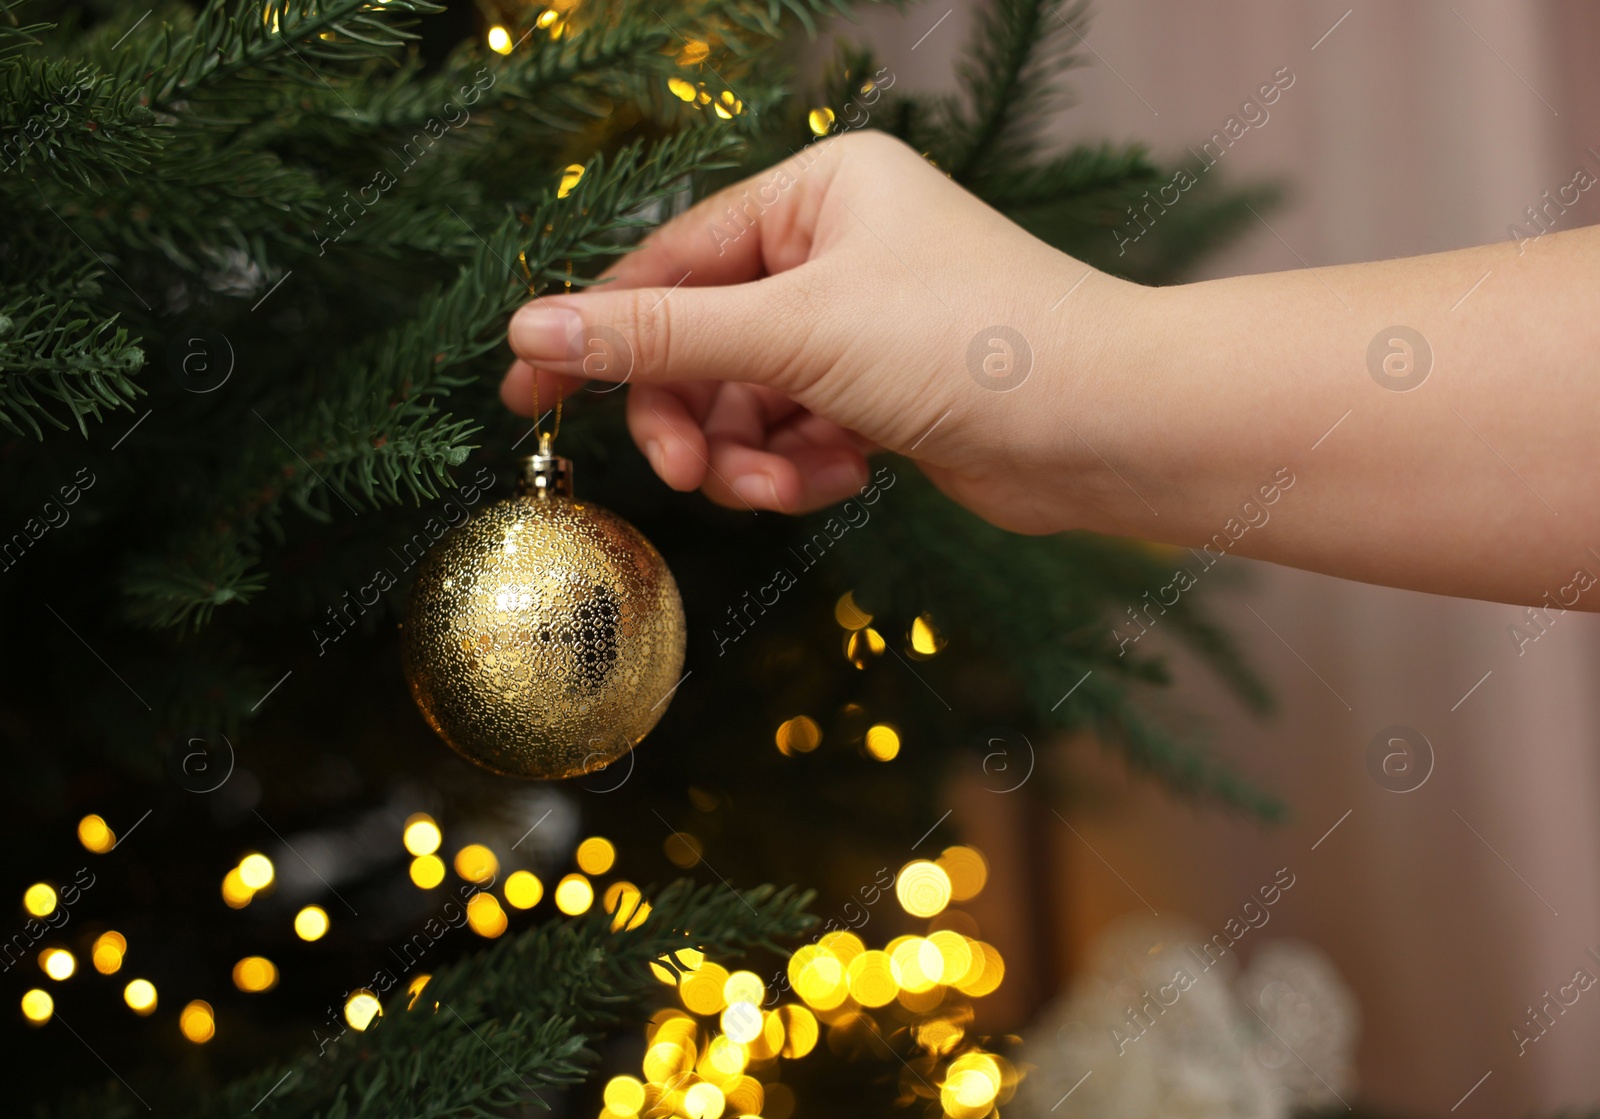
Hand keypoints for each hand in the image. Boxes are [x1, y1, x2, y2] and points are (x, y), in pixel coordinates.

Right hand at [501, 130, 1142, 534]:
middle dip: (694, 414)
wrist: (1110, 427)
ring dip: (751, 454)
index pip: (671, 261)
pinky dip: (801, 466)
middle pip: (704, 339)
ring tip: (779, 488)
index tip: (525, 397)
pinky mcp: (884, 394)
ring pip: (749, 399)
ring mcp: (861, 324)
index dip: (596, 332)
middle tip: (687, 474)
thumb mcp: (796, 332)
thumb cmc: (971, 344)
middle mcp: (837, 247)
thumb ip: (660, 335)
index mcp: (818, 192)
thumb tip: (532, 330)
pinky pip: (799, 432)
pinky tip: (835, 483)